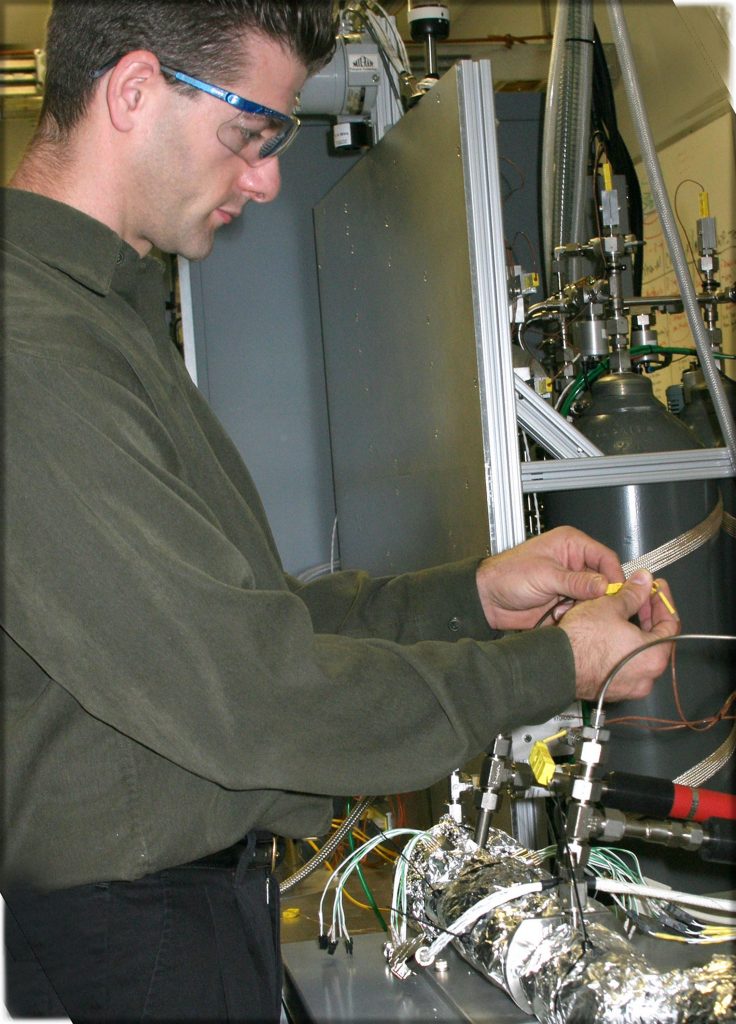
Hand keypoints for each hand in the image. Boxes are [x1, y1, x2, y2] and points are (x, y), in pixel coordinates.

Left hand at [476, 526, 623, 630]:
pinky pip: (583, 610)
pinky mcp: (565, 601)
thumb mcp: (545, 575)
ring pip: (595, 598)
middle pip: (604, 579)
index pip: (605, 557)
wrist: (488, 599)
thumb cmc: (507, 575)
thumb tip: (604, 585)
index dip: (614, 575)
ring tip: (568, 608)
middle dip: (599, 595)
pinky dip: (577, 615)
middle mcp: (573, 562)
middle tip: (593, 604)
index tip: (617, 592)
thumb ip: (576, 582)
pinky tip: (562, 615)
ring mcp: (570, 583)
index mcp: (570, 544)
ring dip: (586, 606)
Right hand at [557, 571, 679, 701]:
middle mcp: (647, 677)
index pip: (670, 624)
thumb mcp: (610, 606)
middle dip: (645, 614)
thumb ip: (633, 593)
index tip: (656, 588)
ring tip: (618, 610)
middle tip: (638, 595)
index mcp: (654, 656)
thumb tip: (644, 581)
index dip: (662, 601)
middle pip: (654, 639)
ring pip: (636, 652)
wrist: (555, 665)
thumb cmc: (583, 640)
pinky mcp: (610, 690)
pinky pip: (621, 664)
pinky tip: (606, 631)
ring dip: (631, 630)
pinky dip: (618, 646)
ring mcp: (628, 686)